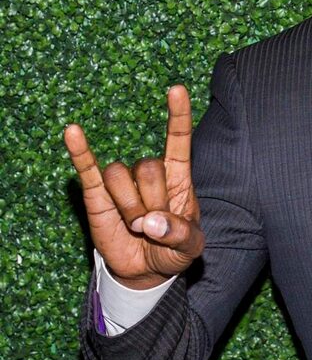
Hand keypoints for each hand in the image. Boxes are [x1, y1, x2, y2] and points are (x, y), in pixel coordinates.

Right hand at [64, 85, 204, 288]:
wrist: (146, 271)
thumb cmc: (174, 250)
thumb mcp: (191, 247)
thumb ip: (180, 233)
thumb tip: (151, 222)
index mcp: (178, 177)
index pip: (178, 139)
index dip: (178, 114)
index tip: (176, 88)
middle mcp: (149, 173)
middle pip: (148, 168)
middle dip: (152, 202)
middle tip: (155, 227)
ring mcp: (122, 182)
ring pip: (121, 176)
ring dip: (129, 207)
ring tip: (136, 227)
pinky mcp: (97, 195)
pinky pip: (88, 169)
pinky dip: (80, 151)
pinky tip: (72, 132)